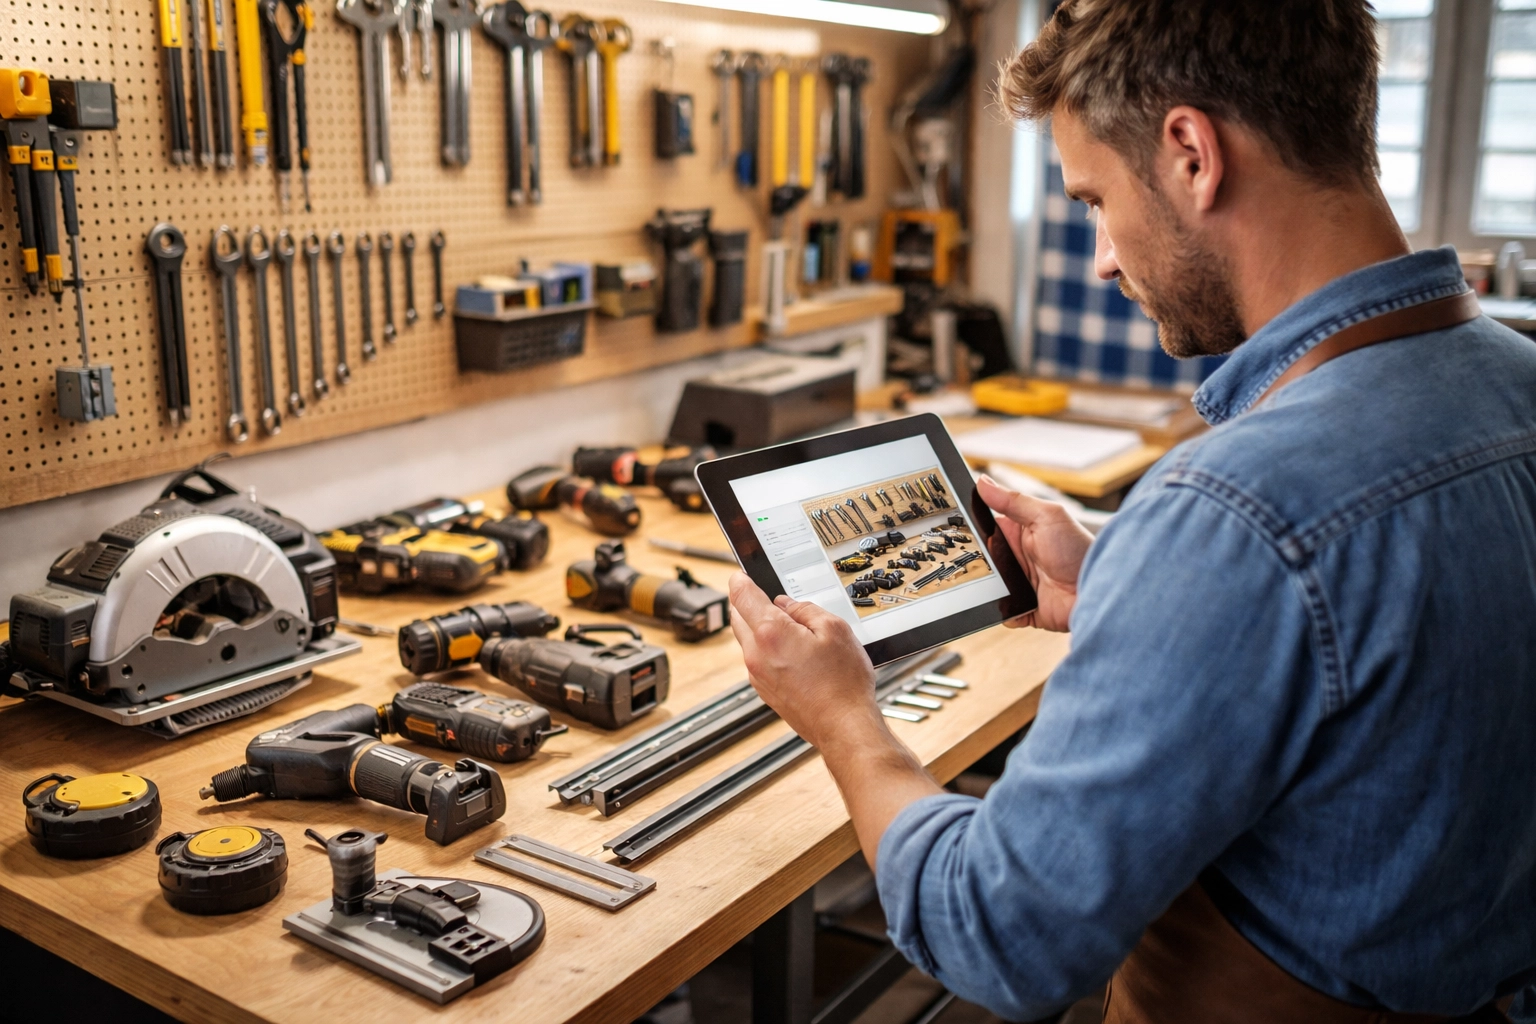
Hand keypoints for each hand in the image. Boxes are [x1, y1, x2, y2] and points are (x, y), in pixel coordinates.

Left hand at [728, 572, 880, 749]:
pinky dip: (766, 648)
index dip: (740, 579)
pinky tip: (791, 651)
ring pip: (747, 640)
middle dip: (746, 602)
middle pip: (738, 617)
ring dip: (757, 627)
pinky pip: (757, 660)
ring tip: (787, 626)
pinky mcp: (765, 691)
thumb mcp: (835, 630)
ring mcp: (758, 676)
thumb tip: (788, 604)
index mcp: (771, 633)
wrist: (843, 727)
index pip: (741, 595)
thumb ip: (806, 609)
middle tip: (762, 594)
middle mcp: (757, 655)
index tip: (741, 574)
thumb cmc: (842, 684)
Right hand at [975, 474, 1093, 631]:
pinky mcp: (1024, 607)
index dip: (970, 524)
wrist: (1098, 592)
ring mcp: (1020, 583)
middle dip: (972, 558)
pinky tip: (1001, 603)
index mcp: (1020, 531)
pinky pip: (1002, 610)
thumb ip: (1013, 501)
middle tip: (961, 557)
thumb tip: (983, 482)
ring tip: (983, 581)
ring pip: (987, 584)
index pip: (987, 525)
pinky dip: (999, 609)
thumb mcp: (1047, 516)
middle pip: (983, 557)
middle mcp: (1018, 556)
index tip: (952, 523)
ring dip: (984, 584)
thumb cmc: (1080, 551)